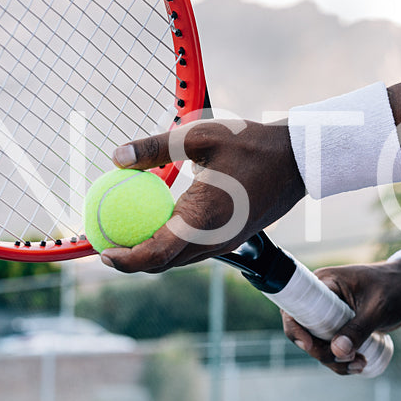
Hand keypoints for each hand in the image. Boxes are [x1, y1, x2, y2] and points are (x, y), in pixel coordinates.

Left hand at [99, 118, 303, 272]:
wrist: (298, 160)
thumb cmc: (251, 144)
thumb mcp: (200, 136)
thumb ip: (156, 147)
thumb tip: (117, 156)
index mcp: (204, 219)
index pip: (156, 253)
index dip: (125, 259)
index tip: (102, 251)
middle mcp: (214, 240)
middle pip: (163, 264)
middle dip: (130, 261)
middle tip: (104, 244)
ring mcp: (225, 244)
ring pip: (178, 260)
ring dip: (149, 255)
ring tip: (123, 237)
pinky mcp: (231, 240)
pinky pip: (192, 250)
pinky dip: (169, 245)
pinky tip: (155, 224)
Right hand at [284, 259, 400, 375]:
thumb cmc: (395, 288)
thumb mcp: (377, 308)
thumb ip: (358, 329)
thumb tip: (337, 351)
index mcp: (324, 284)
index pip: (296, 307)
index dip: (295, 329)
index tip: (309, 345)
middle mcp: (321, 299)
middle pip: (305, 332)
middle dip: (322, 352)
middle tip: (347, 360)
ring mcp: (330, 314)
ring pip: (319, 345)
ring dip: (335, 361)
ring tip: (360, 365)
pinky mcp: (340, 327)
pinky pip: (333, 347)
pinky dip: (343, 360)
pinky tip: (361, 364)